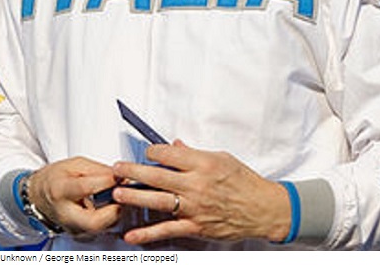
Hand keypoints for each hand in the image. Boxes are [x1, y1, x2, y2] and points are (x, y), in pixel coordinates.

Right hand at [28, 157, 120, 237]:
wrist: (39, 195)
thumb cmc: (57, 177)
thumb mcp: (76, 164)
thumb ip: (98, 170)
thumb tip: (119, 175)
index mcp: (61, 189)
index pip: (86, 188)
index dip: (107, 181)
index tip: (120, 175)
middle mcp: (65, 213)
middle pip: (93, 221)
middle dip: (114, 209)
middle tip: (124, 195)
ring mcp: (71, 227)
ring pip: (100, 228)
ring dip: (115, 213)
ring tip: (120, 198)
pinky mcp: (78, 234)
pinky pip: (99, 230)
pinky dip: (110, 219)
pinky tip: (112, 206)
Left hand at [112, 141, 290, 244]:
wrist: (262, 209)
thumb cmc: (245, 181)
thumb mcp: (222, 158)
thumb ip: (195, 153)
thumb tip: (176, 145)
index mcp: (203, 163)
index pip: (170, 153)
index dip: (153, 151)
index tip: (147, 151)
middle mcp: (197, 185)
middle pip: (158, 176)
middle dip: (134, 171)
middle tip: (117, 168)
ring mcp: (194, 207)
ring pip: (158, 201)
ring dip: (135, 197)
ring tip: (117, 192)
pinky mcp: (195, 227)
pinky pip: (167, 230)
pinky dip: (148, 233)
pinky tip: (132, 234)